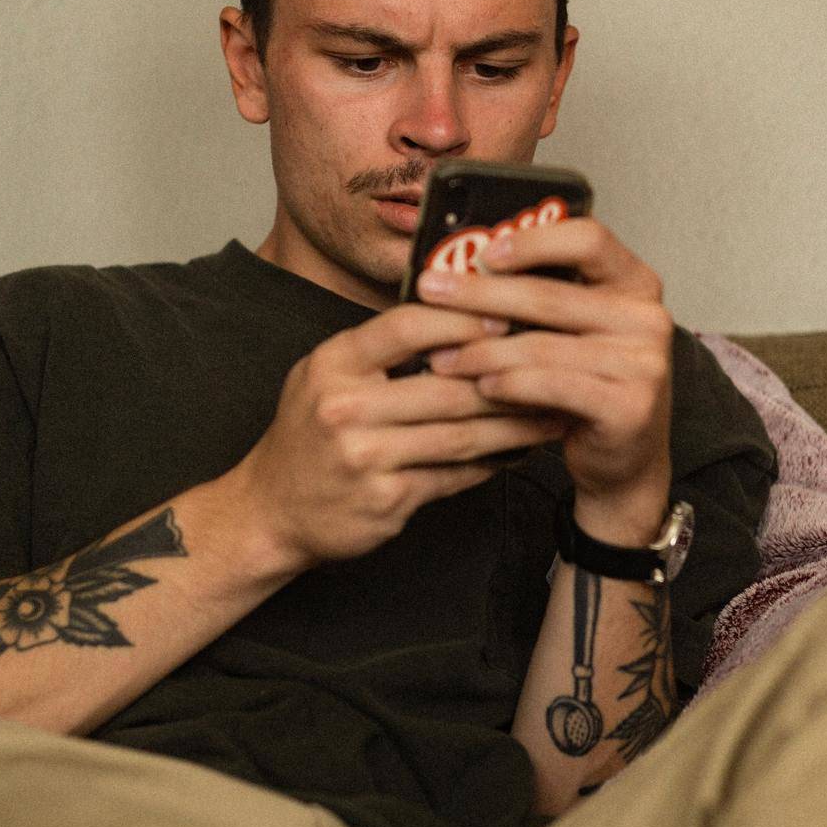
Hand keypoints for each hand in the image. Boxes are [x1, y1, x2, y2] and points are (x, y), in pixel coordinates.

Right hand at [234, 303, 570, 571]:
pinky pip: (454, 475)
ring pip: (460, 435)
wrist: (269, 511)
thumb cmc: (308, 435)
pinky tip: (520, 451)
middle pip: (446, 386)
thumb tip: (459, 315)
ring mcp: (364, 458)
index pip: (405, 327)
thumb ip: (381, 349)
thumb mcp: (326, 374)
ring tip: (553, 412)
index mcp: (333, 363)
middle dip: (509, 379)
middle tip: (557, 368)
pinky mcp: (385, 500)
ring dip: (514, 425)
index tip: (509, 317)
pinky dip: (492, 463)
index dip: (462, 320)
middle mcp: (345, 408)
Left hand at [417, 218, 672, 542]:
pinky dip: (508, 385)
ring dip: (482, 351)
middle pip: (551, 295)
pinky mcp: (628, 406)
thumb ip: (542, 297)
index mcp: (635, 284)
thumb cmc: (591, 385)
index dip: (533, 241)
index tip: (484, 253)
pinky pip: (551, 386)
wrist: (627, 458)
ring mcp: (643, 364)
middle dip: (480, 293)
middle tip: (432, 291)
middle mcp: (647, 317)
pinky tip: (480, 385)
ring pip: (542, 346)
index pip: (588, 239)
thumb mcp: (576, 331)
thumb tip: (461, 270)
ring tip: (442, 356)